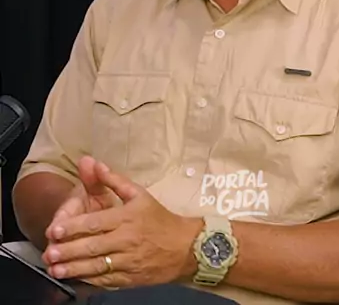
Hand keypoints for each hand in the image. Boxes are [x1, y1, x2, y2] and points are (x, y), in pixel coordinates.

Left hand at [42, 159, 201, 287]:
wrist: (184, 247)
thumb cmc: (159, 218)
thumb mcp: (139, 194)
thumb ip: (114, 180)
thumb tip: (95, 163)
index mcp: (128, 218)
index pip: (96, 223)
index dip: (74, 227)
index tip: (55, 229)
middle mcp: (127, 240)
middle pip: (93, 246)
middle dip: (68, 250)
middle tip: (48, 252)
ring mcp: (128, 262)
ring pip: (97, 266)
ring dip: (73, 268)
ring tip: (55, 268)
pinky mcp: (129, 279)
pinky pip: (105, 280)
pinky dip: (88, 279)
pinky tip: (74, 278)